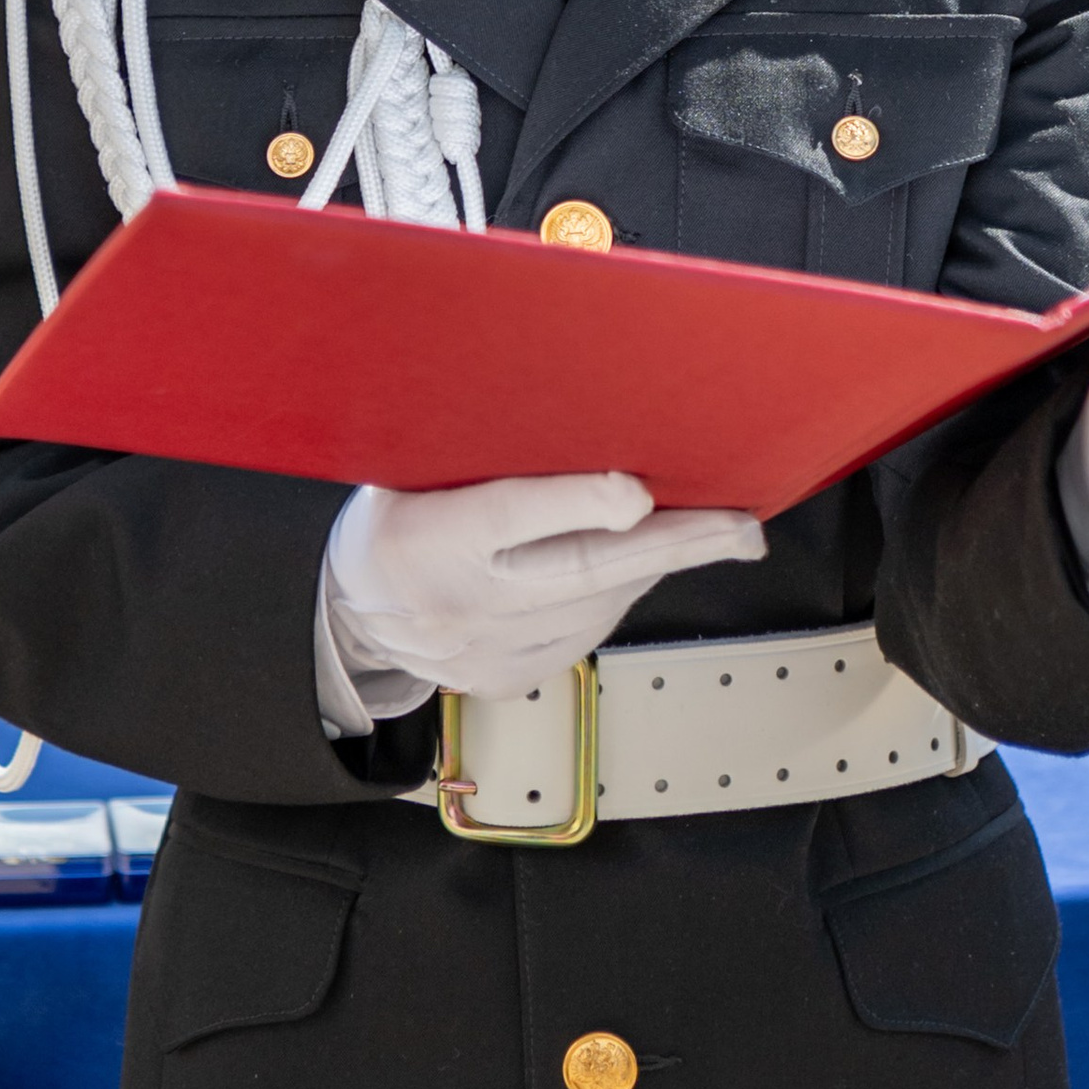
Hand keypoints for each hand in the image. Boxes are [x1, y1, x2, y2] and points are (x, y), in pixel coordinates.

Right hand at [323, 471, 764, 704]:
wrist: (347, 617)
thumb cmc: (395, 518)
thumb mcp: (414, 467)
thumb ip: (485, 449)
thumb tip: (572, 408)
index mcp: (427, 535)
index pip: (509, 516)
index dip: (577, 503)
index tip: (637, 492)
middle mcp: (459, 604)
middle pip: (580, 572)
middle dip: (673, 546)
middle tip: (740, 528)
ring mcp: (484, 653)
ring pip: (595, 607)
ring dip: (655, 568)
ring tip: (706, 533)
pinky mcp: (507, 680)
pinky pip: (585, 635)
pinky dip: (619, 597)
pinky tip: (641, 567)